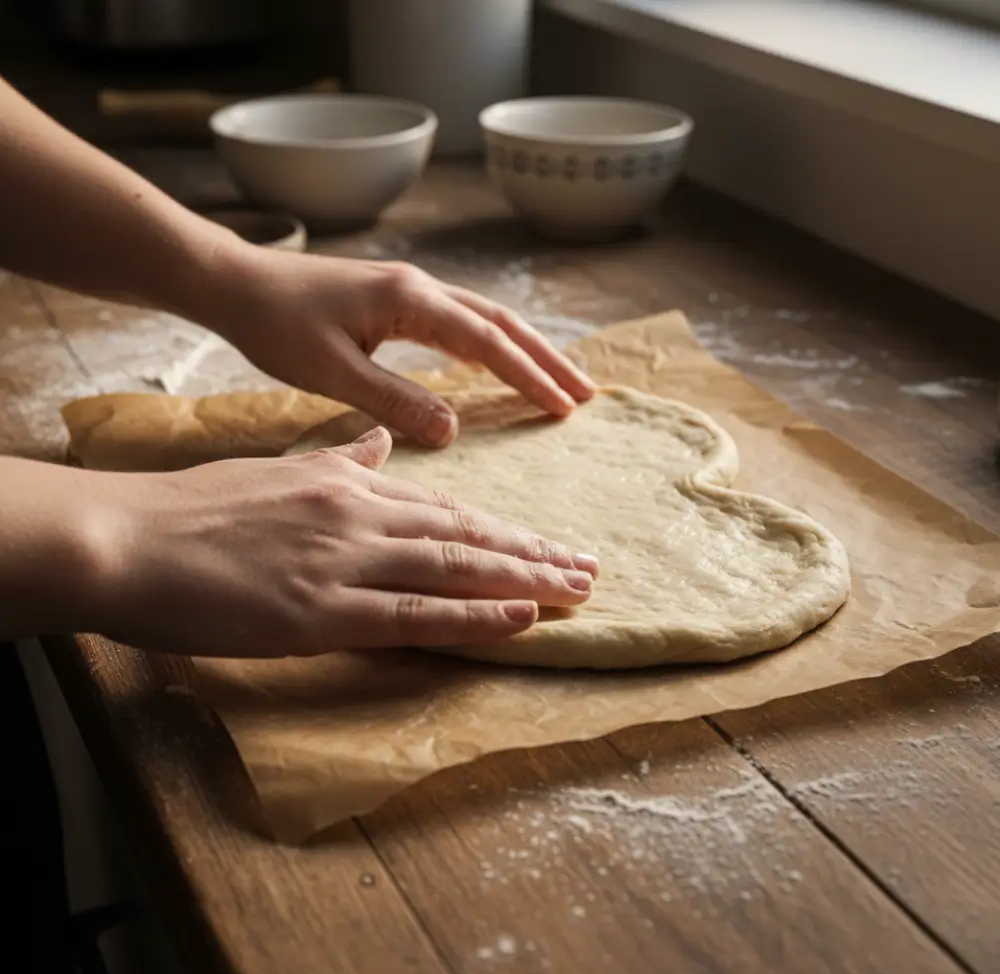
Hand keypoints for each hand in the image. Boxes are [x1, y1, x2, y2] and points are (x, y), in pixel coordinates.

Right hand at [83, 428, 596, 656]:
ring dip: (523, 581)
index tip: (548, 542)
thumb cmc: (197, 507)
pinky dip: (474, 616)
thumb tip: (388, 443)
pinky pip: (415, 614)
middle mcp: (360, 516)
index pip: (446, 508)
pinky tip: (521, 617)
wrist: (128, 535)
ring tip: (577, 591)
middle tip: (590, 569)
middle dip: (533, 554)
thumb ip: (341, 460)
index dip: (504, 528)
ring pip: (454, 569)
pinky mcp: (321, 612)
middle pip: (466, 535)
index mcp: (349, 484)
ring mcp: (345, 563)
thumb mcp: (280, 469)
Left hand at [205, 248, 596, 446]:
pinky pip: (462, 322)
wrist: (235, 283)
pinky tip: (499, 364)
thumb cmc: (275, 324)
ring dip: (527, 349)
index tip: (564, 407)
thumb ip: (393, 399)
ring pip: (487, 318)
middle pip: (503, 322)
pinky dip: (494, 344)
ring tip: (560, 380)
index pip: (488, 342)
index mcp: (411, 301)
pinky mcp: (398, 300)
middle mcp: (421, 288)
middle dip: (547, 358)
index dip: (529, 376)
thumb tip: (452, 430)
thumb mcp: (331, 371)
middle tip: (586, 393)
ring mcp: (411, 290)